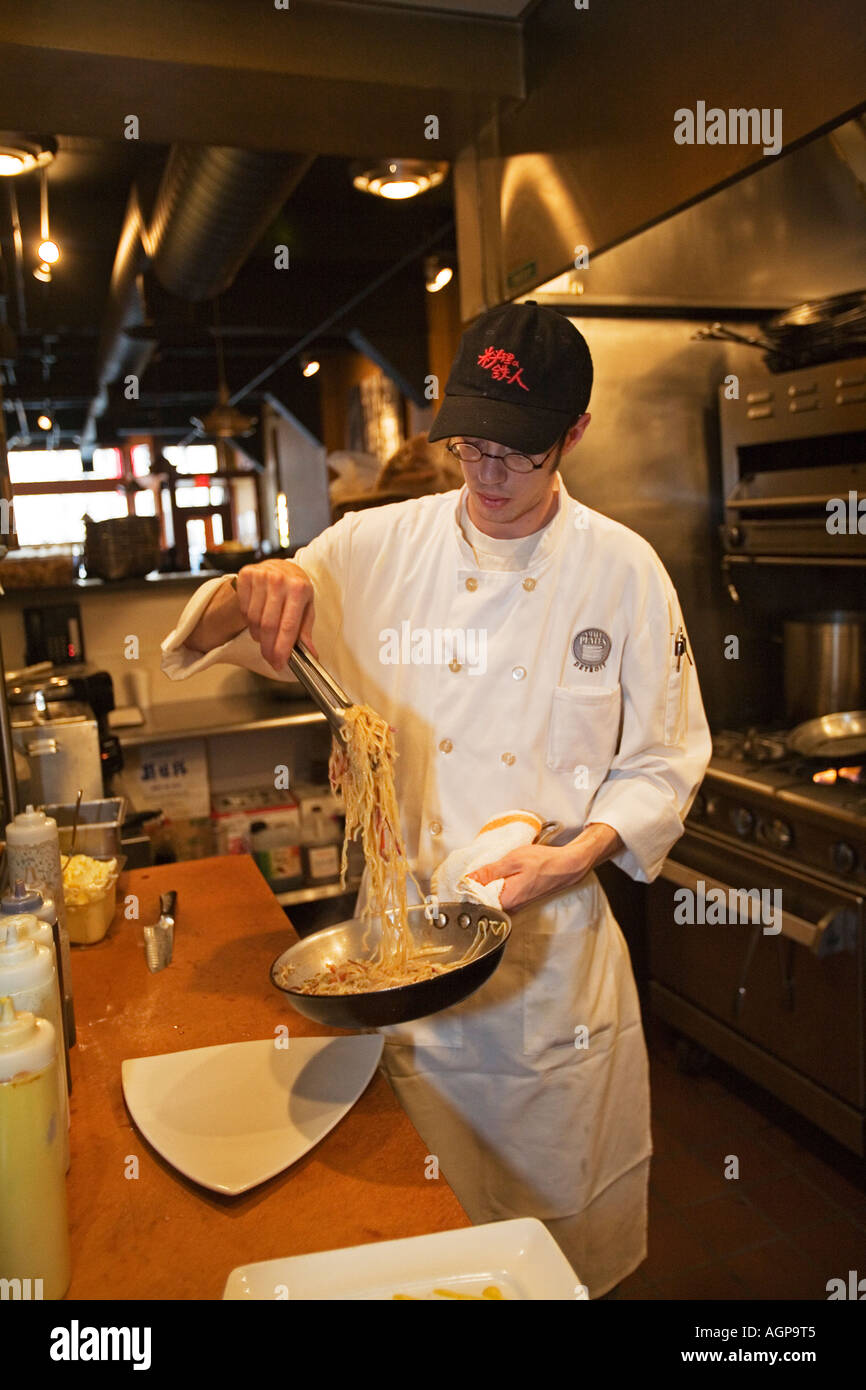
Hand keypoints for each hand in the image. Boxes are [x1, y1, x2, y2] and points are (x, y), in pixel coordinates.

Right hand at [235, 559, 316, 670]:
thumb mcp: (307, 607)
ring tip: (264, 637)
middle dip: (268, 648)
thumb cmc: (296, 590)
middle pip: (269, 626)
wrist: (280, 566)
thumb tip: (311, 654)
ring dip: (258, 636)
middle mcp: (279, 580)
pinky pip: (244, 609)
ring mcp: (261, 576)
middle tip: (270, 660)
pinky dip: (249, 621)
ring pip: (254, 619)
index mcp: (299, 588)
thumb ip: (306, 631)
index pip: (288, 626)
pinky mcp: (246, 575)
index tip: (279, 663)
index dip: (282, 648)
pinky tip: (257, 619)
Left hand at [467, 843, 590, 911]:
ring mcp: (515, 905)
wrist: (567, 866)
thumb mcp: (513, 860)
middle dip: (475, 887)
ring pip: (491, 898)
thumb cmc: (543, 862)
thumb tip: (469, 879)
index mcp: (506, 899)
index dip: (467, 889)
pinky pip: (500, 895)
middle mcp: (510, 907)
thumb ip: (490, 872)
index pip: (476, 901)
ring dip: (486, 885)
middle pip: (483, 901)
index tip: (463, 877)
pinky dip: (496, 885)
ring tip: (487, 870)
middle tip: (475, 871)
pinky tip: (498, 874)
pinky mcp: (519, 900)